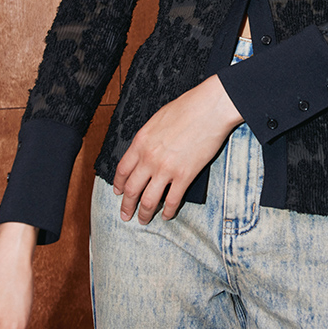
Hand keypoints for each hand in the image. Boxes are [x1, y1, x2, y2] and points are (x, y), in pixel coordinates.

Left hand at [113, 74, 241, 224]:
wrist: (209, 108)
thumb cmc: (187, 108)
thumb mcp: (157, 120)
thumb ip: (148, 139)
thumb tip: (145, 151)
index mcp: (140, 142)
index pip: (122, 170)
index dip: (119, 185)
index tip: (118, 192)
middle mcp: (149, 158)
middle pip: (131, 190)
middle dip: (127, 206)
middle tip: (125, 214)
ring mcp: (166, 169)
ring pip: (148, 200)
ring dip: (144, 214)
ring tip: (143, 220)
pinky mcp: (184, 176)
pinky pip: (172, 201)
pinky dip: (168, 212)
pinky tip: (167, 216)